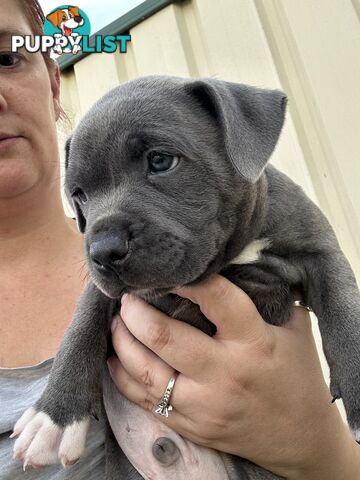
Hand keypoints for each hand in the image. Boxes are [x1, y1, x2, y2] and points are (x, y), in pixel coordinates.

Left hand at [108, 274, 359, 478]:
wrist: (301, 439)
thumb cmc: (298, 375)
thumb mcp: (296, 330)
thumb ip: (271, 297)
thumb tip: (243, 262)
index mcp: (254, 342)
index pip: (216, 299)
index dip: (188, 279)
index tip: (168, 268)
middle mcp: (225, 374)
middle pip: (165, 336)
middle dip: (136, 311)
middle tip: (127, 296)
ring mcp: (204, 405)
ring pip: (146, 370)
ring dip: (123, 341)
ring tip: (117, 321)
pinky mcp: (191, 426)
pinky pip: (144, 400)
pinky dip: (122, 376)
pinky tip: (114, 356)